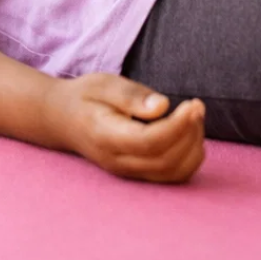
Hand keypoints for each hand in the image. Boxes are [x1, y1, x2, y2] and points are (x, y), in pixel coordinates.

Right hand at [42, 73, 205, 182]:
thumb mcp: (103, 84)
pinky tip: (189, 133)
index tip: (192, 104)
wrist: (64, 119)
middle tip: (196, 105)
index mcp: (106, 137)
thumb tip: (163, 106)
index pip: (150, 142)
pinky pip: (172, 176)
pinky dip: (189, 157)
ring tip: (193, 117)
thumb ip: (131, 95)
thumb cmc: (86, 96)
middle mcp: (118, 162)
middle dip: (190, 134)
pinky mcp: (138, 174)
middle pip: (166, 161)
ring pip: (173, 173)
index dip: (178, 126)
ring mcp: (128, 172)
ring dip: (193, 146)